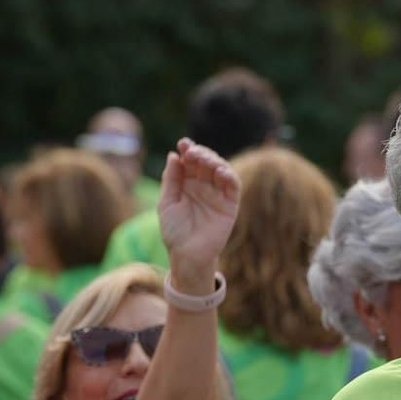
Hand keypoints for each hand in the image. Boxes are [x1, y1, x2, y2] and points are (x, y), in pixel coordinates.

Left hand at [157, 138, 239, 283]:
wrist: (186, 255)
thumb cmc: (174, 231)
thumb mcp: (167, 203)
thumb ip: (171, 179)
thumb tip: (174, 155)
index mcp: (188, 183)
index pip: (191, 161)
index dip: (188, 150)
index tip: (183, 144)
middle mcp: (204, 186)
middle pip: (206, 162)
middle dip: (200, 153)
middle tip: (192, 152)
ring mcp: (218, 194)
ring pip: (221, 169)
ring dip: (214, 161)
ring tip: (204, 160)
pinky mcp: (230, 204)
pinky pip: (233, 186)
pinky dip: (229, 176)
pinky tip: (220, 171)